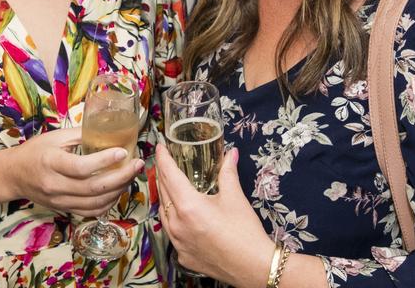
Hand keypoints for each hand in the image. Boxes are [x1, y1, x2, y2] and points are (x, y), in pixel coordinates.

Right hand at [9, 127, 144, 217]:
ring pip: (95, 202)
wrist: (13, 175)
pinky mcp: (63, 209)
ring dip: (118, 191)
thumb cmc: (34, 151)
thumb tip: (108, 128)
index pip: (82, 167)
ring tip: (130, 176)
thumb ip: (80, 134)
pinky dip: (108, 203)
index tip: (123, 151)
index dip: (105, 161)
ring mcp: (59, 200)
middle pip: (93, 188)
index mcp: (51, 162)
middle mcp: (55, 185)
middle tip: (136, 165)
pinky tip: (118, 191)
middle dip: (121, 177)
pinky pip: (90, 211)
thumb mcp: (54, 136)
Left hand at [156, 144, 273, 287]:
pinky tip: (179, 215)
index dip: (163, 159)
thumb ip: (228, 172)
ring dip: (165, 197)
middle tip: (164, 162)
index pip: (169, 175)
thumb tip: (230, 153)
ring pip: (164, 213)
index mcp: (188, 206)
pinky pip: (171, 232)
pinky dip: (172, 219)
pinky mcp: (183, 256)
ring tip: (169, 185)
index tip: (160, 147)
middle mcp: (178, 224)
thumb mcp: (235, 197)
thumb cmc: (245, 232)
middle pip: (163, 192)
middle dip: (162, 175)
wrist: (254, 268)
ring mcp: (178, 242)